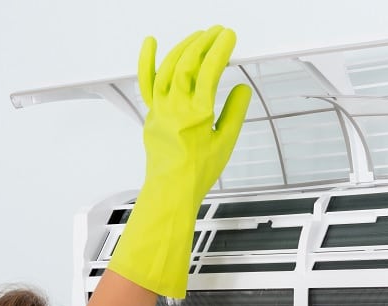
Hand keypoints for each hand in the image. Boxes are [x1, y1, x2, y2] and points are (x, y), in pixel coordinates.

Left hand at [109, 26, 251, 298]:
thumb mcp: (226, 142)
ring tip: (198, 36)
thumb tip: (241, 90)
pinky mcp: (151, 113)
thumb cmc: (196, 172)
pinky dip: (146, 61)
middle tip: (218, 33)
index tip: (229, 37)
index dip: (220, 50)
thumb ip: (234, 113)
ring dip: (184, 47)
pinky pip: (146, 83)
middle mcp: (175, 106)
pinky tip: (150, 43)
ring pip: (169, 68)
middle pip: (188, 63)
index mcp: (197, 112)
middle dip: (204, 43)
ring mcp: (160, 107)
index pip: (209, 71)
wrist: (171, 190)